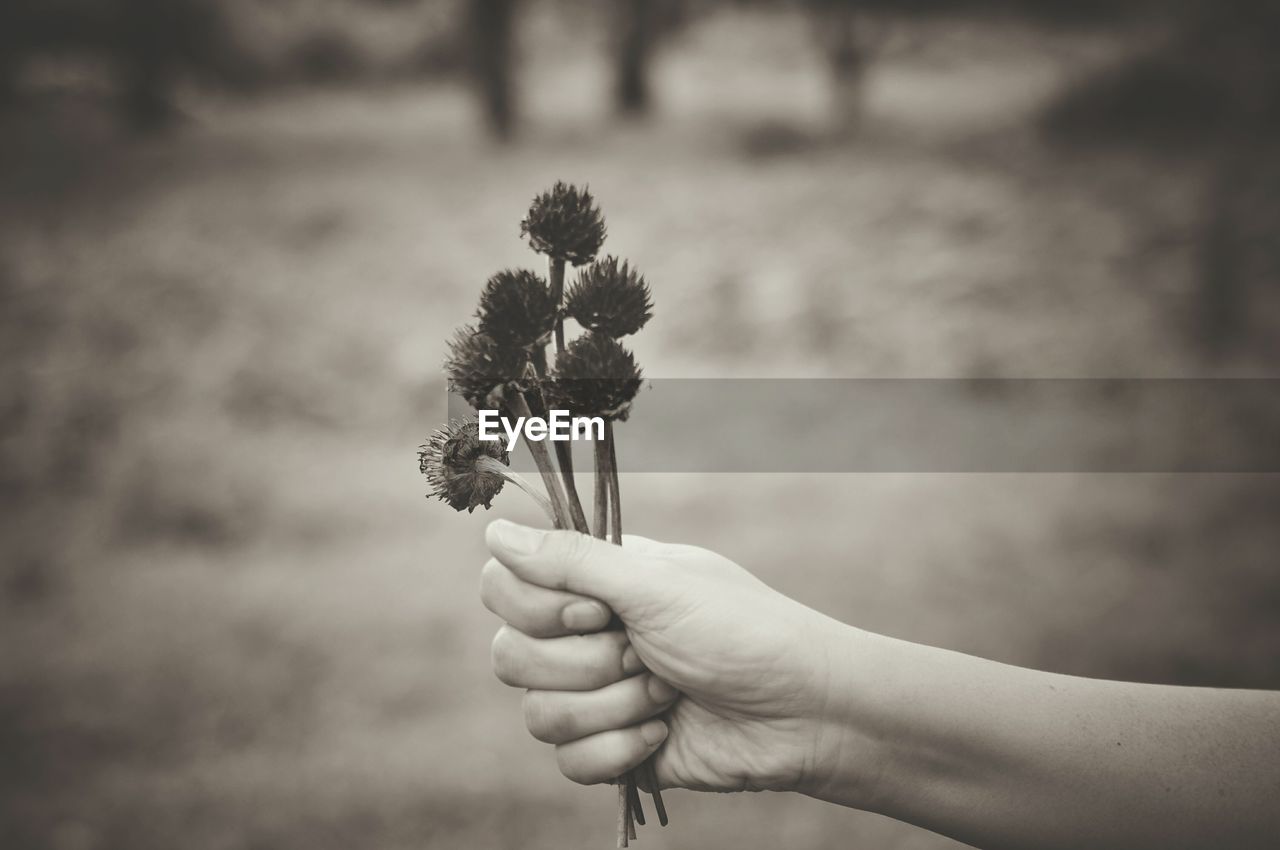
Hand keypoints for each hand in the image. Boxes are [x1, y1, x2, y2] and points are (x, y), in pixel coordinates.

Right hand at [480, 519, 855, 795]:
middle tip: (645, 653)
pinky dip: (617, 750)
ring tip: (666, 693)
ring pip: (537, 713)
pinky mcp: (611, 749)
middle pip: (509, 655)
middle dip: (585, 664)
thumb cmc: (741, 631)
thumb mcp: (654, 585)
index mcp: (593, 581)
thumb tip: (491, 533)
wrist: (802, 713)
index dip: (538, 608)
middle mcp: (585, 634)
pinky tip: (662, 734)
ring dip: (610, 707)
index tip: (597, 610)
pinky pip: (566, 761)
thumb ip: (569, 561)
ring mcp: (596, 694)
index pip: (504, 587)